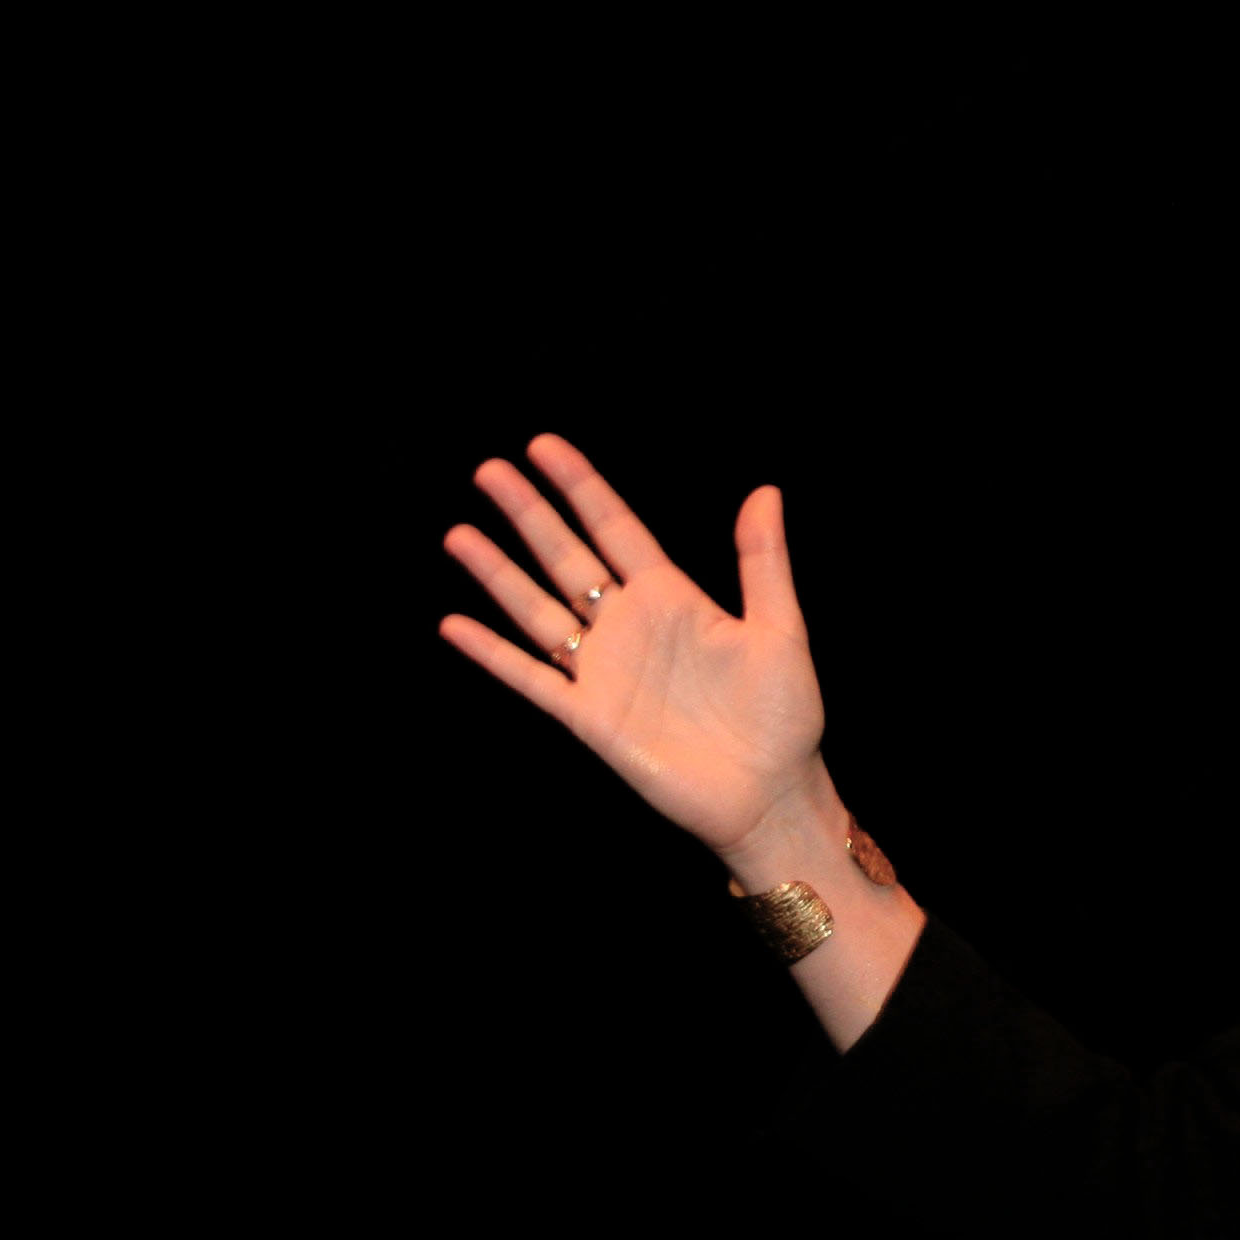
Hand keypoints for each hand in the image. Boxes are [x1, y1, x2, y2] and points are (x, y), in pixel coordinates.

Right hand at [438, 435, 829, 861]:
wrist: (770, 793)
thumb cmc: (785, 714)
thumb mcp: (781, 630)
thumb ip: (763, 562)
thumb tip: (765, 490)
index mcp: (674, 598)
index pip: (617, 528)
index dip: (582, 488)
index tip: (544, 446)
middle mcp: (630, 626)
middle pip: (568, 558)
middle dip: (530, 515)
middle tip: (489, 471)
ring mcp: (604, 671)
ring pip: (538, 609)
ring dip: (499, 574)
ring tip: (459, 534)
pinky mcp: (589, 717)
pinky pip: (531, 678)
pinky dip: (492, 653)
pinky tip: (455, 624)